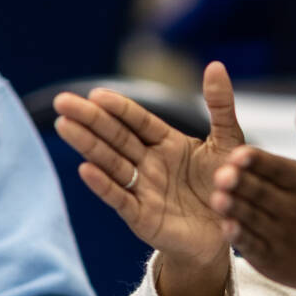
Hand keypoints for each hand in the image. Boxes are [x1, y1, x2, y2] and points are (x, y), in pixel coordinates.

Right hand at [53, 62, 244, 295]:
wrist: (232, 230)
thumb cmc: (228, 185)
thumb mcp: (228, 143)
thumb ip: (220, 107)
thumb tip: (215, 65)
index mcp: (167, 142)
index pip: (137, 121)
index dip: (118, 108)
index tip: (96, 94)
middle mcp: (149, 163)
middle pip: (115, 137)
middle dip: (90, 119)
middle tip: (62, 101)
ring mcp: (143, 189)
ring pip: (110, 162)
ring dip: (87, 145)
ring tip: (64, 125)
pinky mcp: (142, 216)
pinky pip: (120, 198)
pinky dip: (103, 184)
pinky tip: (85, 169)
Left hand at [211, 97, 295, 295]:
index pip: (278, 168)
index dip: (258, 161)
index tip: (240, 151)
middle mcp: (295, 208)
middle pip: (262, 192)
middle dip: (242, 183)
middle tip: (221, 173)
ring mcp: (282, 235)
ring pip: (253, 218)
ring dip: (235, 209)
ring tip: (216, 197)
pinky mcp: (270, 258)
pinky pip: (252, 245)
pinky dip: (239, 237)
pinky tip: (226, 227)